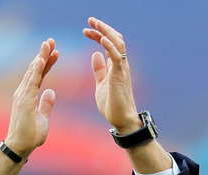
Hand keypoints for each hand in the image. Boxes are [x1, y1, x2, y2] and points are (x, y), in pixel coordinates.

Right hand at [3, 38, 58, 157]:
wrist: (20, 147)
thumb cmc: (29, 136)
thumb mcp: (43, 118)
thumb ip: (46, 104)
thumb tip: (51, 92)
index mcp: (28, 96)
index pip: (39, 75)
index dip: (47, 63)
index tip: (56, 52)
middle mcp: (23, 92)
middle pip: (35, 69)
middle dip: (43, 54)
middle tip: (51, 40)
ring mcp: (22, 95)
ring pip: (33, 72)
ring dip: (41, 57)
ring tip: (48, 43)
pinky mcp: (24, 101)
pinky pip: (31, 82)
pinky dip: (36, 70)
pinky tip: (41, 59)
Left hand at [83, 17, 140, 133]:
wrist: (121, 121)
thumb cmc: (112, 106)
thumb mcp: (101, 84)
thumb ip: (99, 70)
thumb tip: (94, 55)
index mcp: (115, 66)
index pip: (108, 43)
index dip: (97, 35)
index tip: (85, 30)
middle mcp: (121, 64)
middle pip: (115, 39)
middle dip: (102, 27)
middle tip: (90, 20)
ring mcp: (122, 69)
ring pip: (117, 43)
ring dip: (105, 32)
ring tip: (95, 24)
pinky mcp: (120, 76)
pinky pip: (117, 56)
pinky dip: (109, 45)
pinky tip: (101, 38)